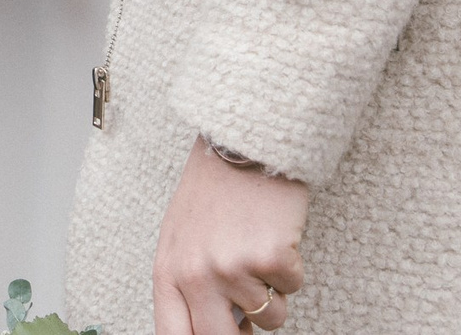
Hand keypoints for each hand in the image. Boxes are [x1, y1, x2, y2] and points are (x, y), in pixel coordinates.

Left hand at [153, 141, 307, 333]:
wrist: (240, 144)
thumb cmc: (212, 192)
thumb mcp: (182, 239)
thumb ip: (189, 286)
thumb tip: (214, 330)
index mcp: (168, 271)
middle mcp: (196, 275)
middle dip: (243, 334)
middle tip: (249, 314)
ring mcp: (232, 269)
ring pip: (269, 317)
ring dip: (273, 291)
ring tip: (257, 247)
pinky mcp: (270, 260)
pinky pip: (292, 289)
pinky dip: (291, 267)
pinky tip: (275, 233)